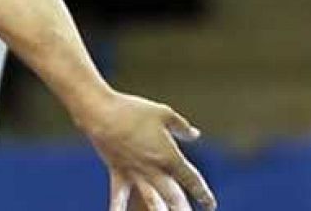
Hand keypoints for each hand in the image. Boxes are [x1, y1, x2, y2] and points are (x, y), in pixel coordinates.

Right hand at [78, 92, 215, 210]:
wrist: (100, 111)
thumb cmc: (133, 109)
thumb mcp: (164, 113)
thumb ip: (181, 127)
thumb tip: (195, 134)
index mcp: (169, 156)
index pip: (191, 179)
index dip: (203, 193)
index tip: (210, 204)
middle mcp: (154, 169)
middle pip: (174, 196)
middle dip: (184, 209)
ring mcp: (135, 173)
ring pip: (152, 201)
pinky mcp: (118, 172)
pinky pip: (119, 196)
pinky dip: (118, 209)